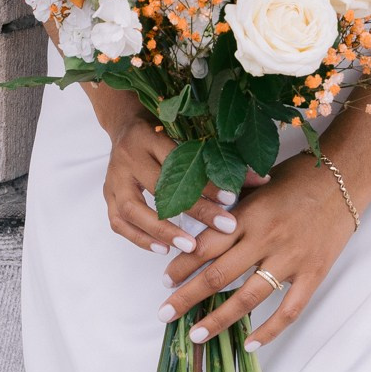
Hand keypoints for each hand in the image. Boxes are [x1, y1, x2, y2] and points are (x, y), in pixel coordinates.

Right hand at [96, 102, 257, 260]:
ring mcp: (114, 177)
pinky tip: (163, 250)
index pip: (178, 161)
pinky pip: (118, 223)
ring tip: (190, 246)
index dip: (205, 181)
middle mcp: (128, 156)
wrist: (124, 121)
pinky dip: (140, 239)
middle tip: (223, 228)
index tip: (231, 198)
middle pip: (160, 187)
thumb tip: (262, 180)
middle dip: (194, 210)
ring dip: (162, 231)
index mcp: (147, 135)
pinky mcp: (107, 195)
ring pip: (133, 209)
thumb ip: (217, 156)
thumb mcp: (186, 132)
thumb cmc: (162, 128)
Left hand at [161, 156, 353, 351]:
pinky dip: (269, 331)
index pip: (206, 244)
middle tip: (165, 314)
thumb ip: (232, 206)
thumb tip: (197, 226)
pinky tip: (249, 344)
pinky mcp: (313, 274)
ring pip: (248, 298)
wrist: (345, 177)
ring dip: (219, 320)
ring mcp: (291, 259)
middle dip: (187, 297)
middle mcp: (267, 237)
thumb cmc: (299, 175)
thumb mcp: (258, 182)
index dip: (182, 264)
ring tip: (196, 334)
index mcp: (250, 213)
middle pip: (219, 275)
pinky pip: (289, 310)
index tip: (164, 281)